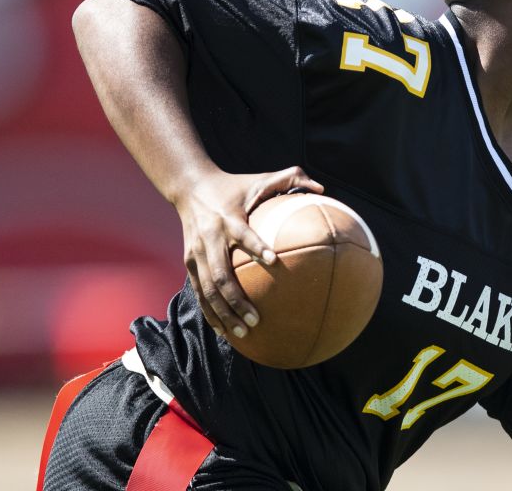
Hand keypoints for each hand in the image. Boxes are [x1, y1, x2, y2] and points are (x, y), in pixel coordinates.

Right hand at [174, 166, 323, 338]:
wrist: (189, 187)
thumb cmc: (233, 186)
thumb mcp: (259, 179)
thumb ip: (291, 179)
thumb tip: (322, 189)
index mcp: (229, 218)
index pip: (243, 234)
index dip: (257, 247)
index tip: (275, 261)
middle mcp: (210, 238)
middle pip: (221, 275)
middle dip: (237, 300)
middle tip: (256, 320)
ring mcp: (196, 253)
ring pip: (208, 290)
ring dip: (224, 313)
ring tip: (243, 333)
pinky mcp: (189, 262)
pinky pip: (200, 292)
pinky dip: (211, 312)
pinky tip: (224, 330)